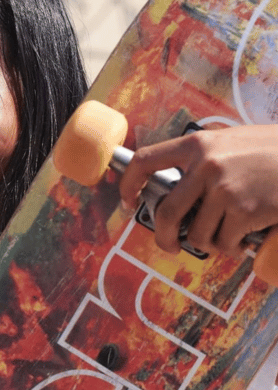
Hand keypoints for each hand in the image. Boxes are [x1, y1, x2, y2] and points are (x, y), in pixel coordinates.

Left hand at [119, 125, 277, 257]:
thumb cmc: (272, 151)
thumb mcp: (231, 142)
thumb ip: (203, 158)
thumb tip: (175, 186)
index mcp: (198, 144)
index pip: (146, 160)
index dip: (129, 183)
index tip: (127, 199)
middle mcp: (206, 166)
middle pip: (166, 212)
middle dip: (164, 236)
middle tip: (169, 245)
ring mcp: (225, 190)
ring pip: (198, 235)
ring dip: (209, 243)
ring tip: (226, 235)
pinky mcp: (245, 212)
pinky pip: (224, 243)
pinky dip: (231, 248)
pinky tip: (244, 238)